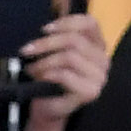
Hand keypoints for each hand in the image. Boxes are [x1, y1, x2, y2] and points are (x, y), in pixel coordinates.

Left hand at [18, 8, 108, 124]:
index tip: (44, 30)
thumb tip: (45, 28)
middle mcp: (103, 60)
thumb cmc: (51, 79)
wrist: (48, 108)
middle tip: (27, 50)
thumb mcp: (55, 53)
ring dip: (45, 61)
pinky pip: (66, 75)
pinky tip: (40, 77)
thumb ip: (58, 37)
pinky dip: (48, 73)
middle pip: (75, 40)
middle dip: (46, 44)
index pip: (89, 23)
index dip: (66, 22)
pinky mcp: (91, 92)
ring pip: (70, 56)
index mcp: (98, 46)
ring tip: (32, 68)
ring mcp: (99, 77)